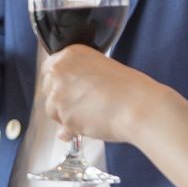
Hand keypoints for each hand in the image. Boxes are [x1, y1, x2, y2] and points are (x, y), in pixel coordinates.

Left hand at [42, 45, 159, 144]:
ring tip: (90, 114)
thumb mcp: (102, 67)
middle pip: (47, 89)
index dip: (58, 81)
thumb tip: (69, 88)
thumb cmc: (130, 88)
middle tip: (83, 102)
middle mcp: (60, 72)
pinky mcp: (64, 117)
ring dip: (66, 114)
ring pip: (52, 109)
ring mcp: (59, 95)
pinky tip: (89, 126)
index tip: (67, 87)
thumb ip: (80, 74)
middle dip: (61, 98)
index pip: (49, 68)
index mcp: (70, 55)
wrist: (140, 107)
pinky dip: (73, 130)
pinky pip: (63, 128)